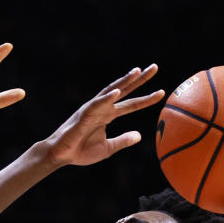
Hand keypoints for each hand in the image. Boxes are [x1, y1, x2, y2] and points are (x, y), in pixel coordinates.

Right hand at [45, 65, 163, 166]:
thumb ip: (123, 140)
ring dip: (124, 81)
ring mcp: (93, 109)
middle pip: (124, 90)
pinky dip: (106, 98)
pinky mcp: (83, 115)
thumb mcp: (108, 148)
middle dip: (139, 79)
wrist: (61, 156)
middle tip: (155, 67)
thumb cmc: (81, 151)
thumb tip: (140, 135)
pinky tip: (116, 92)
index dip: (146, 99)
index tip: (162, 93)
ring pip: (111, 91)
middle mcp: (102, 108)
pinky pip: (96, 104)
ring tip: (137, 71)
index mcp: (108, 115)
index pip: (131, 104)